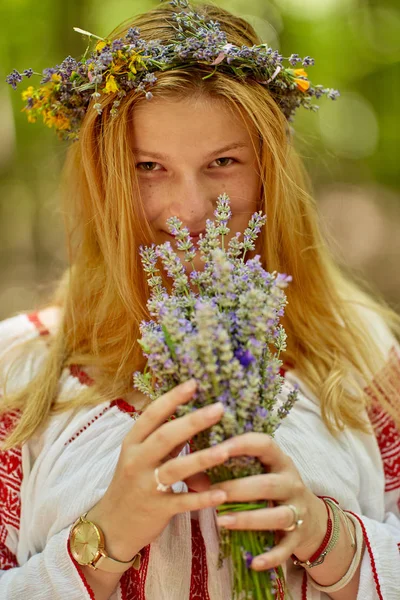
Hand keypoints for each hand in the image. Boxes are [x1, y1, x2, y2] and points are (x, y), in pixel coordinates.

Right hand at [86, 380, 230, 560]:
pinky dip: (202, 498)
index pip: (151, 415)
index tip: (193, 384)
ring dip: (202, 459)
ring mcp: (146, 486)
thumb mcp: (142, 459)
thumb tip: (198, 426)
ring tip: (226, 450)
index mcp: (132, 443)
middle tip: (218, 409)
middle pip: (165, 437)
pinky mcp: (157, 510)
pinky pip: (182, 502)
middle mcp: (137, 461)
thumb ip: (168, 443)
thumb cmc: (131, 484)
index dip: (172, 398)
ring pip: (175, 469)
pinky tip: (222, 493)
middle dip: (193, 422)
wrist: (111, 526)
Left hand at [208, 432, 327, 570]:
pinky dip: (271, 557)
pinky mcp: (299, 537)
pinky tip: (253, 563)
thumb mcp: (260, 473)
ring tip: (221, 520)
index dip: (242, 444)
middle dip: (239, 488)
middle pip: (269, 484)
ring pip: (278, 516)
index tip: (217, 449)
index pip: (265, 445)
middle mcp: (292, 484)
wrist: (313, 521)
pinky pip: (285, 548)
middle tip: (212, 491)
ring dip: (248, 519)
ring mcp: (299, 511)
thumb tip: (191, 471)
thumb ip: (231, 469)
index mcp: (280, 462)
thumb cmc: (273, 489)